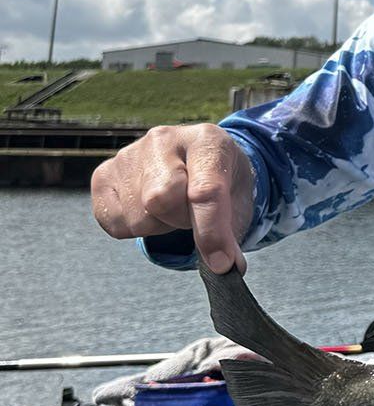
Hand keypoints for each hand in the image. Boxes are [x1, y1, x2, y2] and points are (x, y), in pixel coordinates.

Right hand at [90, 124, 255, 273]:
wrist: (196, 163)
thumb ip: (231, 233)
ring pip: (137, 215)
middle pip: (160, 200)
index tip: (219, 262)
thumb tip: (223, 265)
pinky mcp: (103, 173)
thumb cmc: (220, 181)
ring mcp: (128, 154)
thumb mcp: (239, 202)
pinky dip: (135, 227)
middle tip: (192, 215)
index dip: (211, 232)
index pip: (204, 190)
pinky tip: (150, 210)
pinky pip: (113, 222)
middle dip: (180, 220)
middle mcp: (163, 140)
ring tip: (172, 207)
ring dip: (159, 225)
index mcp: (206, 141)